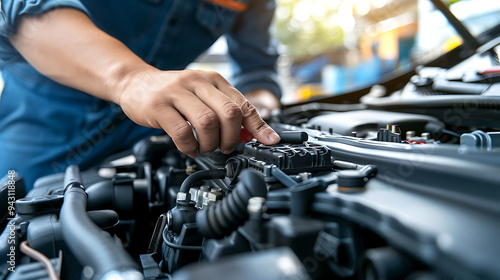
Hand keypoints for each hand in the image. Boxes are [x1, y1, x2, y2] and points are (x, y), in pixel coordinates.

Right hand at [118, 68, 280, 157]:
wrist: (134, 83)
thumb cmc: (173, 93)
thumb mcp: (202, 95)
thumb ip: (224, 110)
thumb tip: (250, 134)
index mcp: (213, 80)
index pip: (243, 104)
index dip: (259, 126)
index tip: (270, 141)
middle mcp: (197, 82)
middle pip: (229, 112)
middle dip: (232, 137)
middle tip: (225, 147)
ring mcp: (177, 92)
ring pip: (207, 122)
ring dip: (211, 143)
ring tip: (205, 148)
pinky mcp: (158, 106)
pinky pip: (181, 131)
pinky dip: (190, 146)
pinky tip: (189, 148)